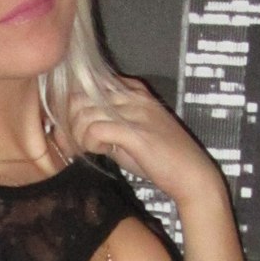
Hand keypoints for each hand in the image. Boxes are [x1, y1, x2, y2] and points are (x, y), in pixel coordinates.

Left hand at [67, 77, 223, 209]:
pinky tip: (98, 152)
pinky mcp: (136, 133)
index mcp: (132, 90)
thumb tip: (70, 132)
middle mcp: (133, 95)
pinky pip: (96, 130)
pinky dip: (88, 143)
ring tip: (86, 150)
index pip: (86, 85)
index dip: (69, 108)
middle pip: (78, 96)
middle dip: (67, 122)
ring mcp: (136, 112)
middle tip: (72, 143)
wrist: (192, 175)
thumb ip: (103, 128)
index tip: (68, 130)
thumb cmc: (161, 160)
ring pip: (83, 113)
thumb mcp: (128, 137)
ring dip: (77, 135)